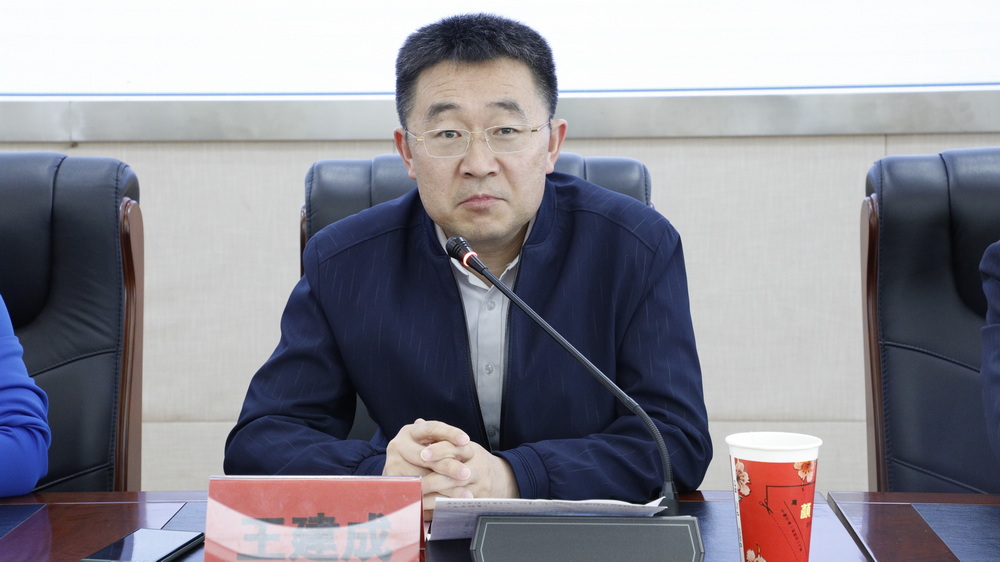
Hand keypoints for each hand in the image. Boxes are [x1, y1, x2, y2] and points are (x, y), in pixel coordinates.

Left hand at [383, 419, 518, 518]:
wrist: (502, 480)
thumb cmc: (473, 460)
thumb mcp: (461, 445)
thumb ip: (440, 436)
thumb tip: (418, 421)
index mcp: (471, 450)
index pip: (456, 447)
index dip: (440, 450)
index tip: (423, 454)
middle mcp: (479, 466)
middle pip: (457, 471)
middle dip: (435, 476)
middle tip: (415, 479)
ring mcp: (481, 485)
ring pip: (457, 490)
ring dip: (435, 494)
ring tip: (417, 494)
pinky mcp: (480, 502)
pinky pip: (459, 505)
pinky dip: (442, 506)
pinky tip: (427, 507)